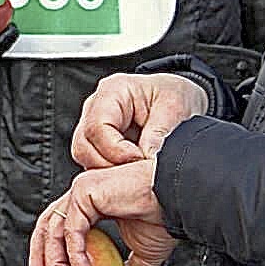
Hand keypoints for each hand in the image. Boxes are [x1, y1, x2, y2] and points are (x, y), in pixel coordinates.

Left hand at [28, 159, 179, 265]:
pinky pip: (71, 230)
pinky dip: (74, 256)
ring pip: (54, 231)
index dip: (49, 255)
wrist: (178, 202)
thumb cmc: (165, 218)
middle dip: (39, 259)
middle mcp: (82, 195)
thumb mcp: (144, 256)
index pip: (59, 229)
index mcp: (91, 205)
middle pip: (46, 227)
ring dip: (57, 264)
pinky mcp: (83, 191)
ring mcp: (81, 190)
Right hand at [72, 72, 207, 168]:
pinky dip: (111, 173)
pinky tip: (131, 172)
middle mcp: (96, 108)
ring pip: (85, 158)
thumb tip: (148, 157)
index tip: (140, 158)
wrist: (181, 99)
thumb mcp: (175, 106)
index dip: (117, 150)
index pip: (97, 127)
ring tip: (136, 170)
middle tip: (138, 170)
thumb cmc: (173, 95)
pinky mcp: (99, 144)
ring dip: (109, 171)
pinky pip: (94, 164)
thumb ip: (159, 132)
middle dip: (110, 165)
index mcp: (112, 91)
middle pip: (83, 146)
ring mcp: (94, 127)